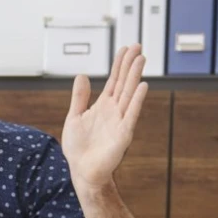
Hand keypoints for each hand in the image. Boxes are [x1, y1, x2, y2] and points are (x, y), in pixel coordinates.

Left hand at [61, 44, 148, 190]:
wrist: (82, 171)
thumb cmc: (79, 148)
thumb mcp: (74, 117)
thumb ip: (80, 97)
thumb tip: (82, 75)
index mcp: (103, 106)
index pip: (114, 80)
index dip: (119, 64)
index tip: (125, 48)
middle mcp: (114, 111)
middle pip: (124, 83)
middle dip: (130, 64)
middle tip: (137, 46)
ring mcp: (120, 121)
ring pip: (129, 94)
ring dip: (135, 76)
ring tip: (141, 59)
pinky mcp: (123, 134)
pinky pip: (131, 114)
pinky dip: (137, 100)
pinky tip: (142, 86)